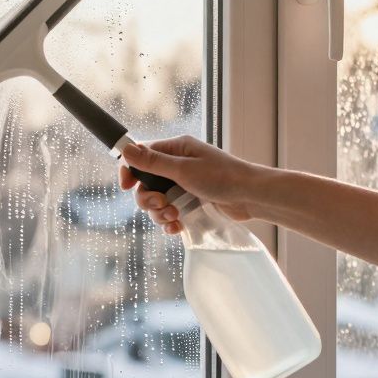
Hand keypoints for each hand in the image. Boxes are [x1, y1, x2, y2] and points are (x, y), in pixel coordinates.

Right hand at [119, 136, 267, 234]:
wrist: (251, 197)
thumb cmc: (222, 177)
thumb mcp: (183, 169)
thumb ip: (153, 162)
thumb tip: (125, 149)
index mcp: (176, 149)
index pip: (141, 156)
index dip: (130, 171)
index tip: (126, 187)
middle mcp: (178, 165)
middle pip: (146, 183)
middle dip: (149, 198)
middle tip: (161, 205)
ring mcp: (184, 184)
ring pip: (157, 201)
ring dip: (160, 213)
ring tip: (175, 217)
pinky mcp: (191, 202)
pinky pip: (170, 212)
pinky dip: (170, 221)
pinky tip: (177, 228)